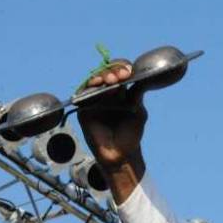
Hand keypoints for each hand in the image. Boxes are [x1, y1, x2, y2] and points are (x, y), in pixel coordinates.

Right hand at [76, 60, 147, 201]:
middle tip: (120, 75)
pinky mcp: (84, 108)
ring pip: (94, 80)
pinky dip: (89, 87)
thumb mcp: (138, 112)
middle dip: (113, 71)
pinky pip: (83, 93)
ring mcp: (94, 99)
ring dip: (101, 76)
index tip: (128, 71)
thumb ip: (137, 95)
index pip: (120, 72)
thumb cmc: (131, 133)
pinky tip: (96, 85)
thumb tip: (139, 78)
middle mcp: (106, 92)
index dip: (122, 68)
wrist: (121, 154)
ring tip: (110, 79)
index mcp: (121, 91)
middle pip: (106, 73)